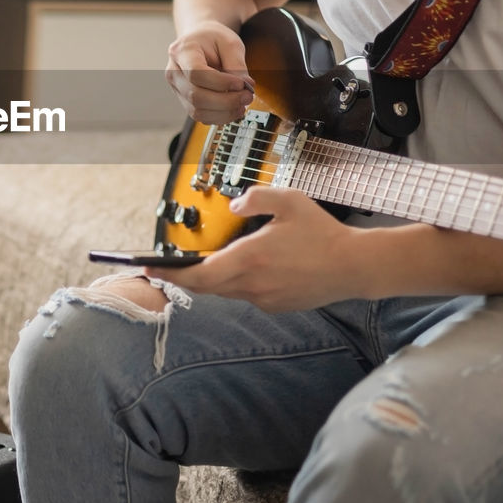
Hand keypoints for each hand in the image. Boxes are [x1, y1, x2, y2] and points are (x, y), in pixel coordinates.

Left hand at [145, 187, 370, 311]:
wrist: (354, 267)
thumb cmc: (323, 233)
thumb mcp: (289, 200)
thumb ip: (256, 197)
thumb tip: (235, 204)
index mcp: (250, 258)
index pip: (198, 274)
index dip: (169, 274)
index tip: (148, 269)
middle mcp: (253, 283)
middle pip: (205, 286)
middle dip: (182, 276)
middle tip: (162, 267)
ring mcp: (264, 299)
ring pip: (225, 291)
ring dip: (210, 279)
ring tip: (197, 266)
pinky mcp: (276, 305)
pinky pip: (246, 294)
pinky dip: (235, 283)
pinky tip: (241, 269)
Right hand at [165, 21, 254, 123]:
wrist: (200, 40)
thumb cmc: (213, 38)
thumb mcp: (230, 42)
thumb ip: (237, 64)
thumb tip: (245, 86)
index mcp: (182, 51)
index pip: (196, 73)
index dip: (220, 83)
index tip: (241, 83)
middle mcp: (174, 72)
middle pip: (195, 96)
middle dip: (225, 101)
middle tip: (247, 96)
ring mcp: (177, 89)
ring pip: (197, 110)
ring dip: (224, 112)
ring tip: (242, 103)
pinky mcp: (185, 100)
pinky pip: (200, 116)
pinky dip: (219, 117)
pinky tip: (233, 109)